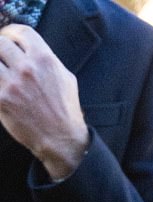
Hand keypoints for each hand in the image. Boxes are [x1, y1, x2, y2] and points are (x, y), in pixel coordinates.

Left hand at [0, 24, 88, 178]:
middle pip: (1, 43)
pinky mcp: (1, 99)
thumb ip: (49, 60)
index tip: (9, 38)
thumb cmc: (65, 112)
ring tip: (2, 73)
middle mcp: (27, 68)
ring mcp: (12, 83)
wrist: (61, 139)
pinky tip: (2, 88)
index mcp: (45, 59)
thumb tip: (34, 51)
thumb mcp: (66, 79)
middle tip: (2, 57)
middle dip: (1, 48)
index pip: (21, 32)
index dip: (12, 33)